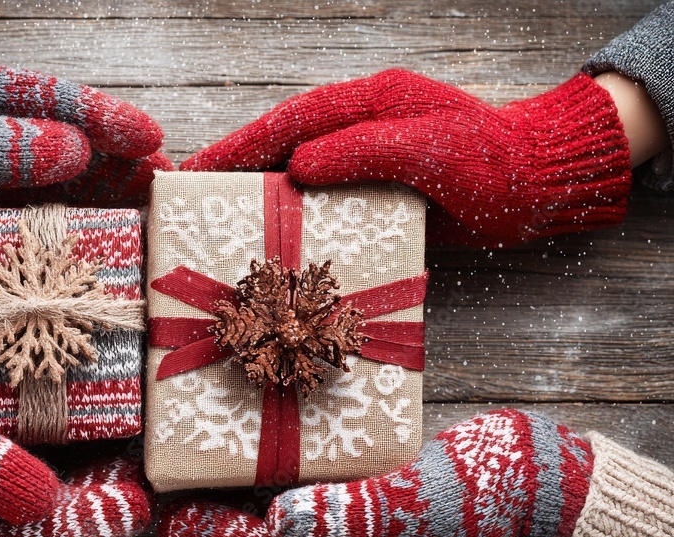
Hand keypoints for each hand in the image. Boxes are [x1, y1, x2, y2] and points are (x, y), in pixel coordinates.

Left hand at [0, 63, 168, 274]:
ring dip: (110, 202)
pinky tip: (104, 247)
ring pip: (68, 185)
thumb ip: (2, 149)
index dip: (113, 122)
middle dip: (124, 166)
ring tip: (151, 221)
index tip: (156, 142)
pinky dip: (77, 231)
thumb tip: (77, 149)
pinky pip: (45, 219)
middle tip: (169, 191)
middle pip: (76, 145)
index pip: (61, 102)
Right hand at [0, 333, 152, 536]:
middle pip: (44, 517)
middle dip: (99, 498)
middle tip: (153, 477)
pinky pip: (23, 453)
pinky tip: (91, 421)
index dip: (87, 522)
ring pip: (40, 486)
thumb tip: (46, 499)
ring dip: (87, 471)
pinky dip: (58, 441)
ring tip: (137, 451)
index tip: (137, 504)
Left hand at [157, 409, 593, 536]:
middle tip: (163, 495)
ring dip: (239, 492)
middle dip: (216, 520)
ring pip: (286, 513)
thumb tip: (282, 524)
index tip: (175, 521)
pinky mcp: (367, 488)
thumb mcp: (423, 503)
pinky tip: (250, 445)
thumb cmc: (491, 492)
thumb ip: (355, 515)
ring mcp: (361, 522)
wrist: (544, 472)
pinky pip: (312, 483)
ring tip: (191, 469)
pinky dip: (278, 467)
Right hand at [182, 70, 630, 247]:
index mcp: (370, 104)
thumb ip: (364, 152)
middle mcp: (362, 126)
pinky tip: (275, 235)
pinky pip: (325, 199)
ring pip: (299, 170)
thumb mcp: (431, 154)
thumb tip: (298, 167)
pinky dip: (295, 214)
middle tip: (189, 193)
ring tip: (218, 217)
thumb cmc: (495, 167)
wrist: (543, 184)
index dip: (240, 145)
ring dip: (260, 192)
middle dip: (236, 167)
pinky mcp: (378, 190)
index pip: (291, 122)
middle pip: (284, 143)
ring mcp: (369, 158)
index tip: (197, 167)